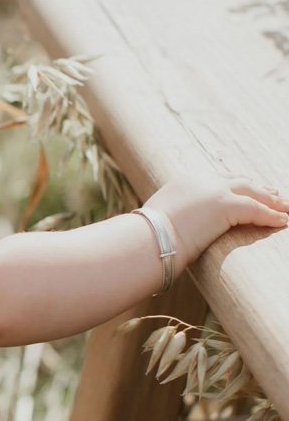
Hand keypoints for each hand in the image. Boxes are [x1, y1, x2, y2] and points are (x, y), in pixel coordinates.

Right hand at [142, 176, 288, 272]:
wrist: (147, 240)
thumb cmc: (147, 240)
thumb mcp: (159, 224)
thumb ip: (173, 223)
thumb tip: (171, 237)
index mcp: (184, 182)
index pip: (218, 180)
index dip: (237, 187)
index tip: (249, 191)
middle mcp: (200, 180)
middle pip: (239, 181)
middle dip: (259, 188)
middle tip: (275, 195)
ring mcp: (214, 190)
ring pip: (252, 192)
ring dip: (272, 201)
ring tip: (286, 208)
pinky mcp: (225, 205)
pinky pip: (256, 209)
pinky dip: (271, 215)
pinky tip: (283, 221)